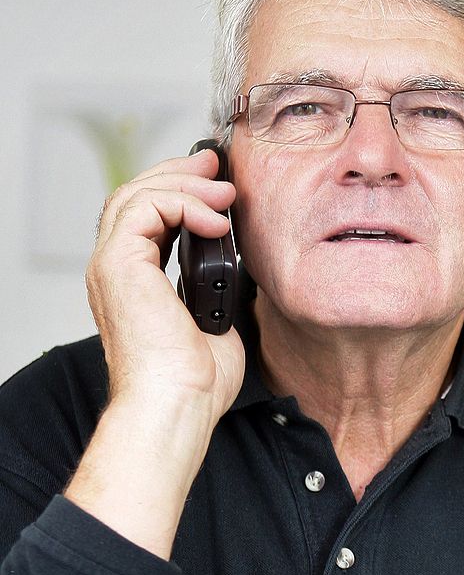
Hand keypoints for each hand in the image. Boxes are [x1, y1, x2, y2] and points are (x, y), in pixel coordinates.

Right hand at [68, 149, 245, 557]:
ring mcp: (112, 266)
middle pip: (135, 197)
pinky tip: (215, 222)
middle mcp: (116, 271)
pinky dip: (183, 204)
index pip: (145, 219)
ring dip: (186, 185)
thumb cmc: (196, 383)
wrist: (178, 405)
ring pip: (137, 195)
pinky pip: (146, 209)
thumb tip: (240, 273)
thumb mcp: (218, 325)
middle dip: (179, 175)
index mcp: (134, 283)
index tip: (218, 188)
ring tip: (225, 192)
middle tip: (217, 168)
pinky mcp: (118, 265)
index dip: (179, 193)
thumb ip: (219, 293)